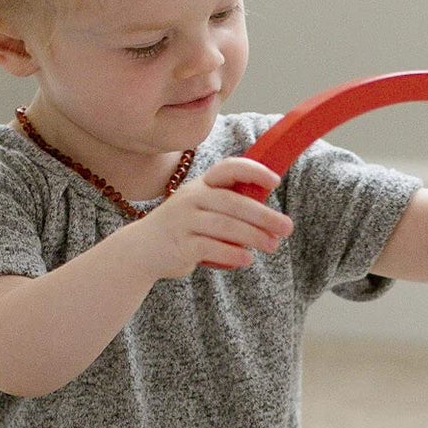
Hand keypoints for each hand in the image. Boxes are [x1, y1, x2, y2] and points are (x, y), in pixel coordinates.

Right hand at [131, 157, 293, 278]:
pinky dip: (232, 254)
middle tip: (286, 227)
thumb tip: (271, 219)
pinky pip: (211, 247)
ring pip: (225, 226)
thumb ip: (230, 207)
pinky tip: (247, 259)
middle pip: (232, 202)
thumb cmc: (182, 228)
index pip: (228, 168)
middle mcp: (192, 198)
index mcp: (201, 185)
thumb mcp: (202, 208)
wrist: (141, 249)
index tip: (275, 181)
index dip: (253, 171)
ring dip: (253, 236)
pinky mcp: (180, 244)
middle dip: (263, 215)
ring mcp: (184, 221)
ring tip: (272, 245)